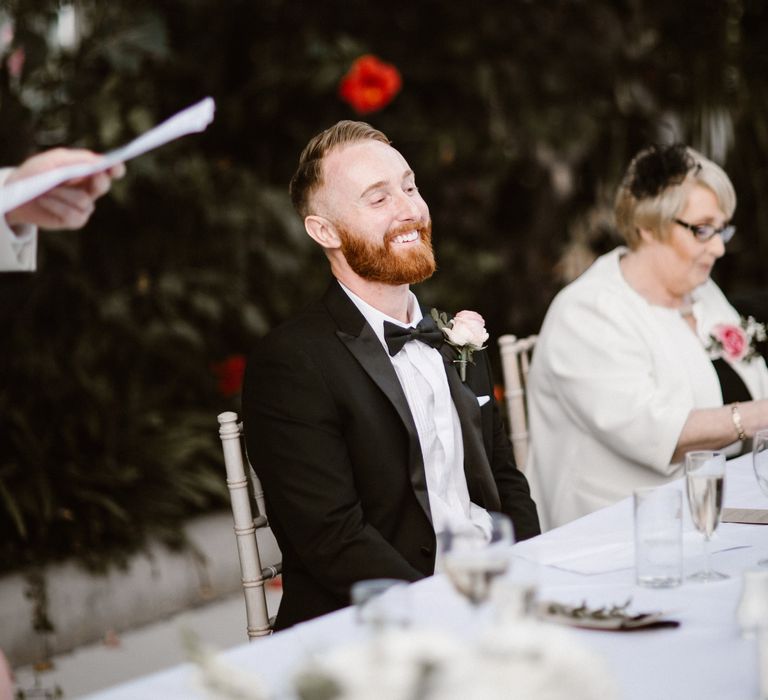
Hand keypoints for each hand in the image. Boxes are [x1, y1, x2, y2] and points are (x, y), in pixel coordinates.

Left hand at [4, 147, 124, 229]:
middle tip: (95, 176)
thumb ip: (75, 159)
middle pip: (103, 185)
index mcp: (86, 172)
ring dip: (63, 193)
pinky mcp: (76, 220)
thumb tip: (98, 161)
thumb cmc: (35, 174)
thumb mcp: (51, 161)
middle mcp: (88, 189)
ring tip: (46, 189)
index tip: (116, 167)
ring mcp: (84, 207)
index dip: (115, 169)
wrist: (17, 196)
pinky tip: (45, 200)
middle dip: (99, 181)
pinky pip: (74, 214)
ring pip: (85, 201)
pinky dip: (57, 205)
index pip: (107, 170)